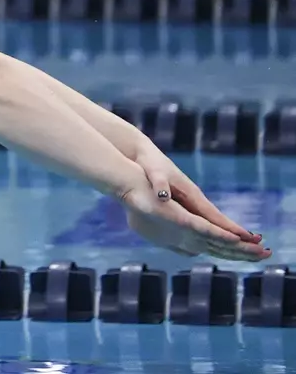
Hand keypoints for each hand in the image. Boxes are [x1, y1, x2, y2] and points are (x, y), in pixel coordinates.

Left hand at [126, 135, 266, 251]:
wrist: (143, 153)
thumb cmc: (150, 163)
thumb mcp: (154, 173)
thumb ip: (159, 183)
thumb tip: (163, 195)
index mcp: (191, 193)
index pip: (213, 214)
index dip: (229, 227)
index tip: (247, 238)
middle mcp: (195, 196)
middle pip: (218, 219)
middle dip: (237, 233)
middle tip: (257, 247)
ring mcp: (190, 198)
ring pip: (211, 219)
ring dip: (228, 232)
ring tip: (245, 247)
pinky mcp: (182, 199)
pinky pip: (201, 217)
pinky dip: (212, 227)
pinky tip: (215, 237)